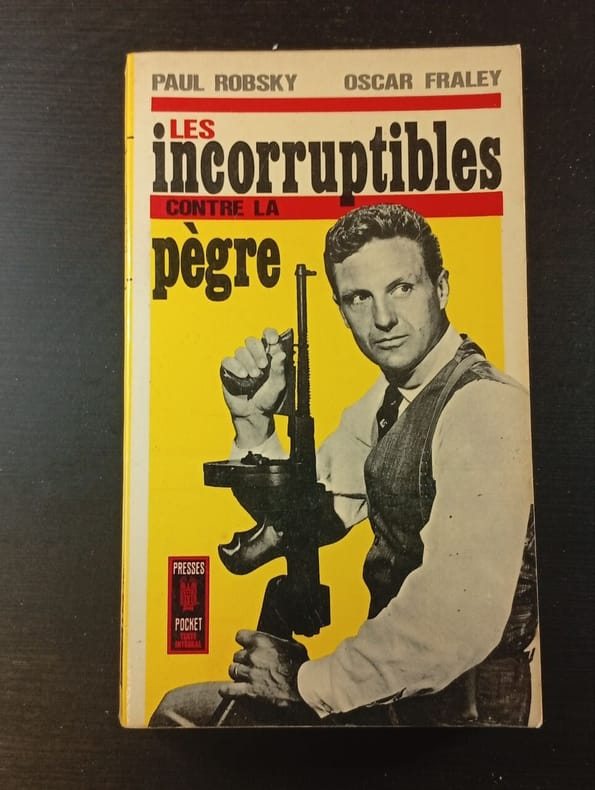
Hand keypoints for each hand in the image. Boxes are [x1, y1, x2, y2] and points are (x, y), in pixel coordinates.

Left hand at [220, 630, 308, 706]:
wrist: (304, 687)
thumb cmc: (301, 667)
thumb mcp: (292, 645)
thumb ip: (279, 642)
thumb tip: (278, 641)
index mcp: (262, 641)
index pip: (240, 636)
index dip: (243, 641)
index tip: (245, 644)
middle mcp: (253, 656)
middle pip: (236, 655)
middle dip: (243, 660)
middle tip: (251, 665)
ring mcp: (250, 673)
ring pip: (232, 670)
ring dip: (237, 674)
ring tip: (244, 677)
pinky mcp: (249, 691)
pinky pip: (229, 690)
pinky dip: (226, 690)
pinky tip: (225, 690)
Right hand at [221, 328, 286, 446]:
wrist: (254, 413)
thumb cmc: (268, 398)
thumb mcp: (279, 385)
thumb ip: (280, 369)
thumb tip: (281, 354)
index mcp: (268, 355)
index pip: (268, 336)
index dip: (269, 334)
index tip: (272, 340)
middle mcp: (253, 356)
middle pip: (252, 341)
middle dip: (258, 351)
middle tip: (263, 365)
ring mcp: (240, 362)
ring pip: (241, 351)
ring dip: (248, 362)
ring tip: (255, 376)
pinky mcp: (229, 370)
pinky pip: (228, 360)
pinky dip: (235, 366)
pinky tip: (243, 375)